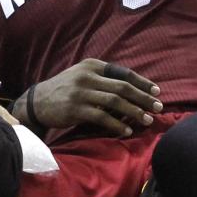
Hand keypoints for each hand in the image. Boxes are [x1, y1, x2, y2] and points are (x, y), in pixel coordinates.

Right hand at [25, 58, 161, 136]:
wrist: (38, 101)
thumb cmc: (64, 89)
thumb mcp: (82, 76)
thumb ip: (103, 79)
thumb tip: (132, 89)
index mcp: (91, 65)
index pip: (123, 72)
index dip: (142, 82)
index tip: (156, 91)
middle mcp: (87, 76)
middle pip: (122, 87)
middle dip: (143, 97)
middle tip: (158, 107)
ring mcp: (81, 92)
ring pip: (115, 101)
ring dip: (134, 111)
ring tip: (147, 120)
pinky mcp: (75, 109)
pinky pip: (102, 117)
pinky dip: (117, 125)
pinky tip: (126, 131)